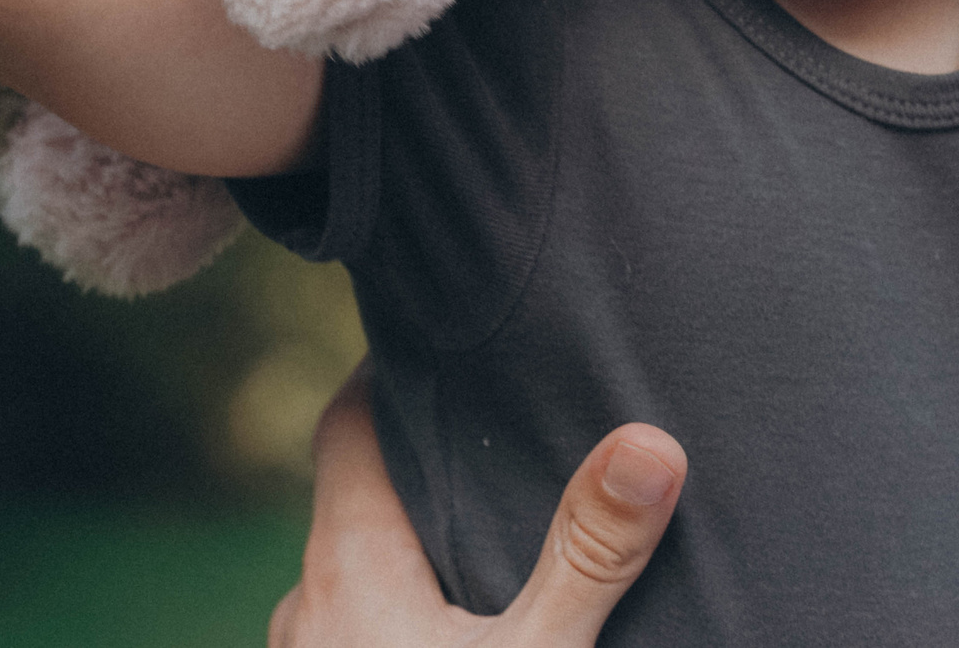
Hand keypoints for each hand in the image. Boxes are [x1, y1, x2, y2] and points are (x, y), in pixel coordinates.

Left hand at [270, 365, 684, 646]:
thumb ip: (591, 554)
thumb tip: (651, 440)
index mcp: (349, 567)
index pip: (342, 426)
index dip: (384, 375)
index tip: (438, 340)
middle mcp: (307, 611)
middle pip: (351, 505)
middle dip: (420, 473)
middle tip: (496, 437)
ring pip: (351, 584)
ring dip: (409, 559)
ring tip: (489, 543)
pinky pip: (354, 644)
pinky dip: (400, 624)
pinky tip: (459, 641)